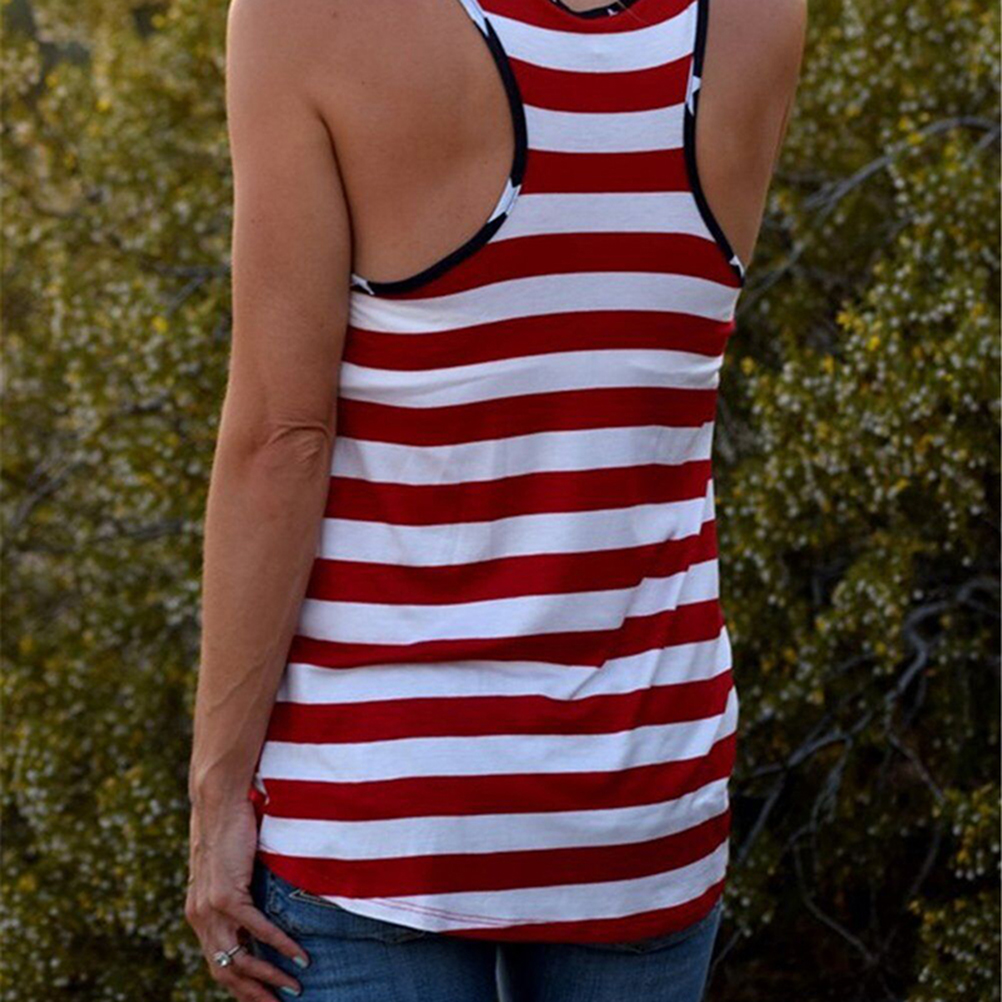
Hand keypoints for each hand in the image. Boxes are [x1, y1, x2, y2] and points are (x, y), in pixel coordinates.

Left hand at [185, 794, 309, 1000]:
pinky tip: (298, 955)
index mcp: (199, 914)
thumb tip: (258, 906)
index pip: (218, 963)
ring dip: (269, 977)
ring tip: (294, 988)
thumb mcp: (228, 869)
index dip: (240, 986)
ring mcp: (210, 908)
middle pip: (226, 971)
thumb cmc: (228, 829)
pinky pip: (256, 929)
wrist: (218, 801)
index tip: (263, 998)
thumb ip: (236, 891)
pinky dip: (279, 945)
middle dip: (254, 994)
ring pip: (240, 957)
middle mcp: (200, 917)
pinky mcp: (226, 893)